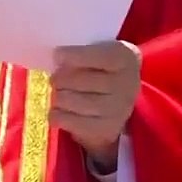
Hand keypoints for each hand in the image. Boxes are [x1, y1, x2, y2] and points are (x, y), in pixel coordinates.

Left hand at [48, 40, 141, 170]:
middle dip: (62, 80)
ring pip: (78, 103)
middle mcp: (127, 85)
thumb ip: (81, 51)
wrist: (119, 97)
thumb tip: (56, 59)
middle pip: (84, 82)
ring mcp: (119, 110)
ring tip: (55, 95)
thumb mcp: (98, 51)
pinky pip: (75, 124)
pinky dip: (60, 117)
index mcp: (125, 58)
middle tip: (54, 79)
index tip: (57, 55)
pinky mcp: (108, 130)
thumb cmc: (102, 68)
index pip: (101, 57)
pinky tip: (56, 111)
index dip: (75, 56)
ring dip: (59, 98)